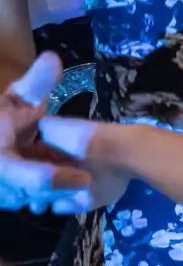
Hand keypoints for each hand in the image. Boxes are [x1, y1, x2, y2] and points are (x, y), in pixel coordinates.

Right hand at [0, 55, 100, 213]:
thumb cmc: (5, 116)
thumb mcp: (18, 97)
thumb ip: (36, 83)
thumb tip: (52, 58)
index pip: (22, 174)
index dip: (51, 179)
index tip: (84, 176)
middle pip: (34, 194)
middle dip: (62, 189)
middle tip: (91, 180)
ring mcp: (3, 195)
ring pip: (37, 203)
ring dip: (61, 196)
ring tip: (86, 185)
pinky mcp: (10, 201)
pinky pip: (38, 206)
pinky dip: (57, 200)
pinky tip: (75, 190)